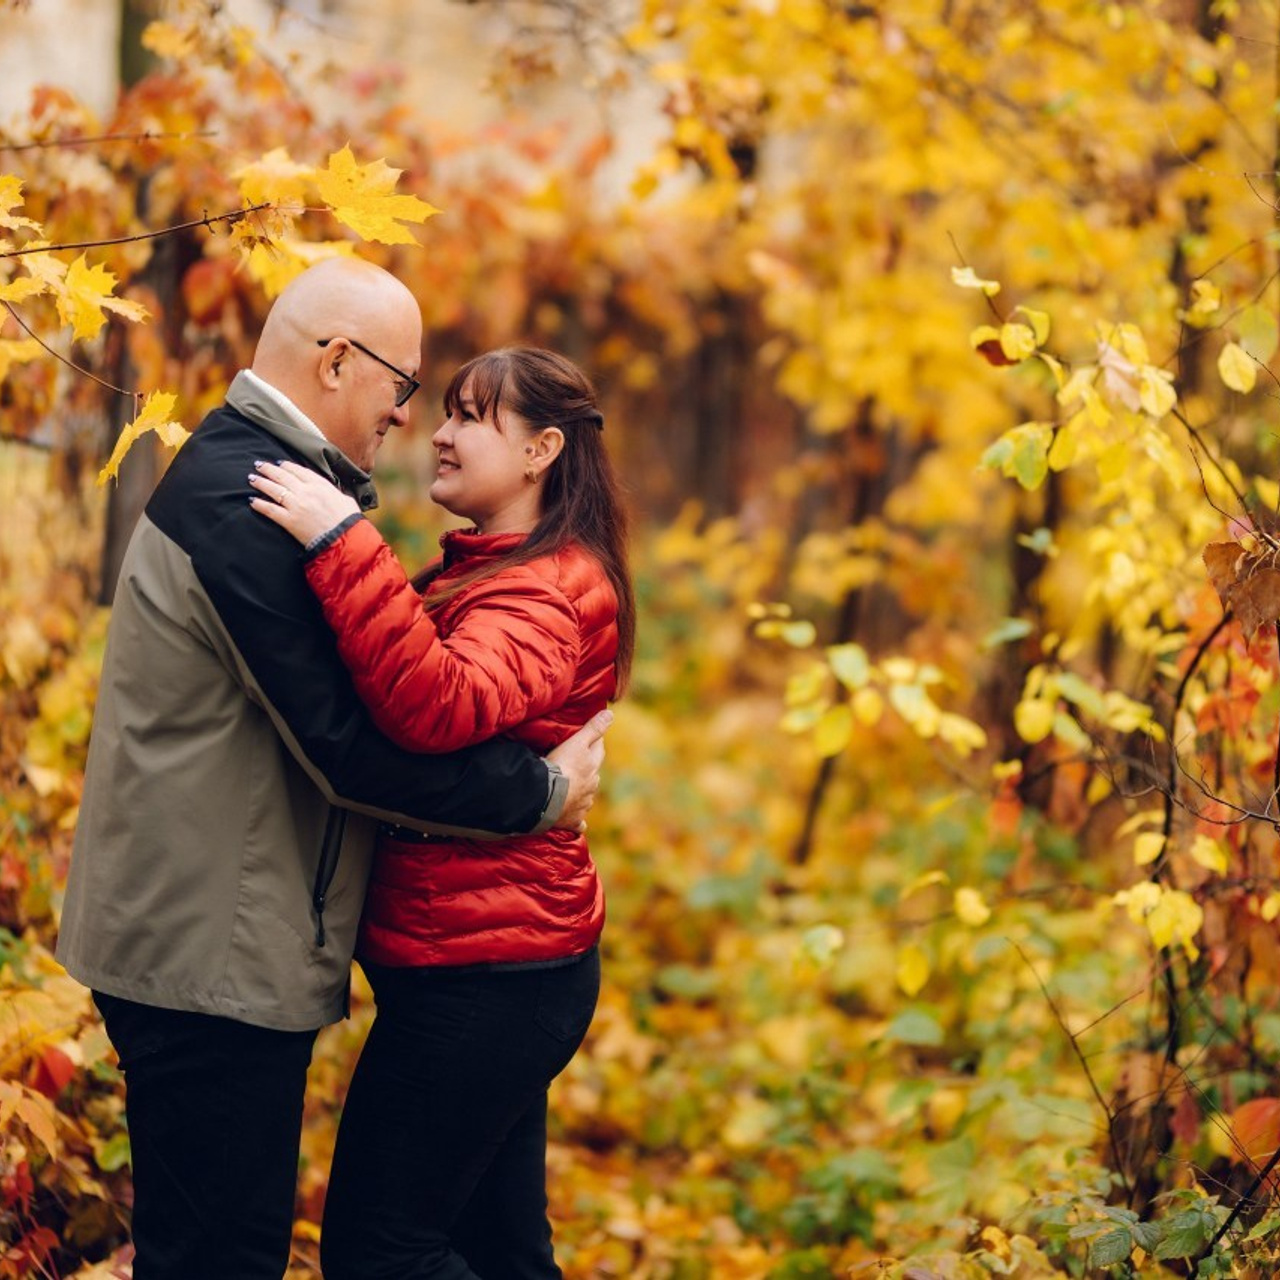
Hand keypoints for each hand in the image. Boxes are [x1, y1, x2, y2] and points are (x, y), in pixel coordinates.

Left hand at [248, 459, 359, 545]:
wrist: (344, 540)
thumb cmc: (348, 522)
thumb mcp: (346, 501)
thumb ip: (336, 494)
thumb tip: (335, 494)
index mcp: (320, 485)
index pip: (299, 470)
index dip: (286, 466)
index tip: (279, 463)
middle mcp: (305, 492)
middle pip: (282, 476)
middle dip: (268, 469)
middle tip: (259, 465)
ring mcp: (296, 505)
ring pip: (273, 489)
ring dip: (261, 483)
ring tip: (252, 479)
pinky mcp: (289, 521)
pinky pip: (270, 510)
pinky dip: (260, 505)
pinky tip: (252, 501)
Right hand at [547, 709, 611, 832]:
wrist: (547, 798)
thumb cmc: (561, 767)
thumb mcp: (576, 743)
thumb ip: (593, 728)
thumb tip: (611, 714)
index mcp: (592, 767)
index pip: (597, 752)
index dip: (595, 744)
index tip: (592, 740)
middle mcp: (591, 787)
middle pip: (593, 775)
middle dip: (588, 770)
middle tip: (577, 765)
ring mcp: (582, 805)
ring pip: (587, 797)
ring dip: (582, 793)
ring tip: (573, 790)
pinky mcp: (572, 820)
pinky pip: (578, 823)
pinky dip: (578, 822)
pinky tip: (578, 823)